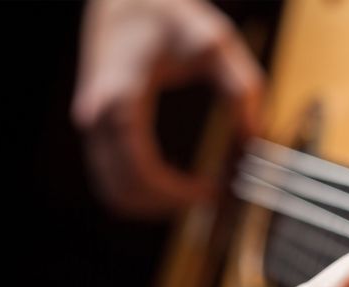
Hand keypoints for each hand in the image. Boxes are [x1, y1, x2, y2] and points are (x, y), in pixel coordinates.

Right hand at [72, 0, 262, 215]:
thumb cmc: (166, 14)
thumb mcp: (216, 43)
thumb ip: (241, 89)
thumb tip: (255, 139)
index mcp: (122, 98)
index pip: (142, 171)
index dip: (179, 194)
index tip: (213, 193)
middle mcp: (98, 116)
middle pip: (124, 192)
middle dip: (170, 205)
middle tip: (211, 198)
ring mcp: (92, 126)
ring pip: (114, 193)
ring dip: (155, 205)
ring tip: (196, 192)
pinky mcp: (97, 130)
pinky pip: (112, 179)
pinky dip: (142, 192)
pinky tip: (175, 182)